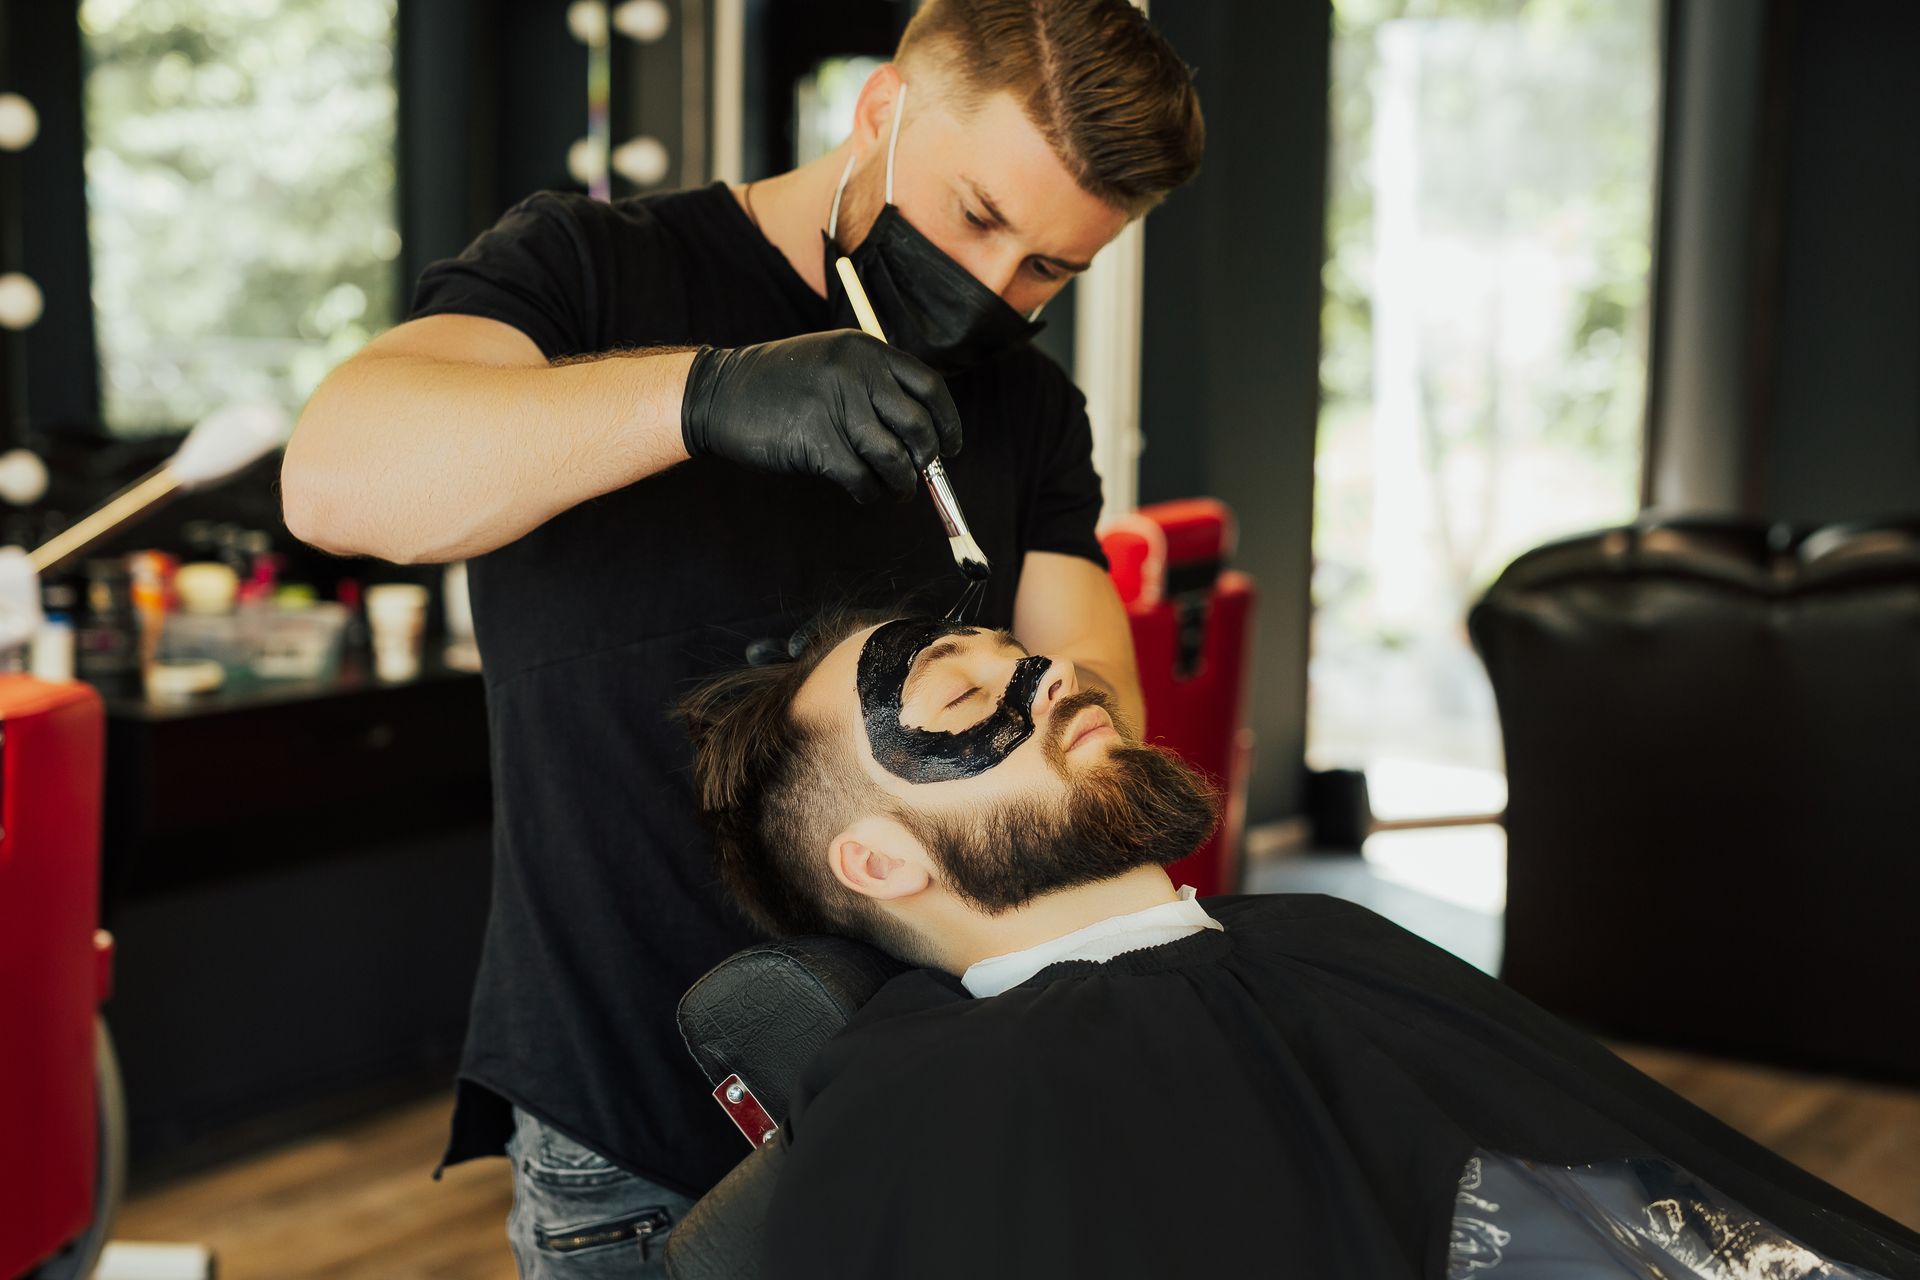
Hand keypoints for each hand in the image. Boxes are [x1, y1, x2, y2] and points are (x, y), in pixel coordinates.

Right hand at [679, 330, 962, 502]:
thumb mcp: (832, 363)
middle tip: (920, 475)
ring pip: (894, 458)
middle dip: (927, 460)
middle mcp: (857, 373)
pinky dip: (868, 493)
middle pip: (918, 426)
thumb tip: (925, 441)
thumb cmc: (780, 386)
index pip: (929, 388)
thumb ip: (875, 388)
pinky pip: (861, 478)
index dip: (948, 423)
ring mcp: (837, 406)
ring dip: (901, 483)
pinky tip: (862, 492)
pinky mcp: (817, 441)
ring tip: (894, 490)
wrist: (720, 393)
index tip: (951, 448)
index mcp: (866, 350)